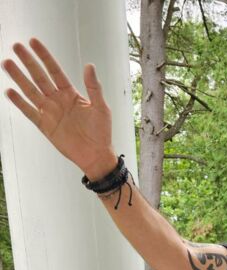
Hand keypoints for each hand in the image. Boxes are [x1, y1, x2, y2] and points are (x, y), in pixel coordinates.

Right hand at [2, 37, 115, 177]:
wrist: (96, 156)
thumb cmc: (101, 133)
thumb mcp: (101, 107)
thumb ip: (94, 87)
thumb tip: (89, 66)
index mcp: (70, 93)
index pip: (54, 70)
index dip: (44, 56)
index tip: (33, 42)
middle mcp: (57, 100)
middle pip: (39, 77)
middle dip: (28, 62)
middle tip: (16, 47)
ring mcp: (50, 112)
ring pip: (31, 91)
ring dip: (19, 78)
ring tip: (8, 64)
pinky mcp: (45, 126)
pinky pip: (30, 112)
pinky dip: (20, 103)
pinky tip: (10, 92)